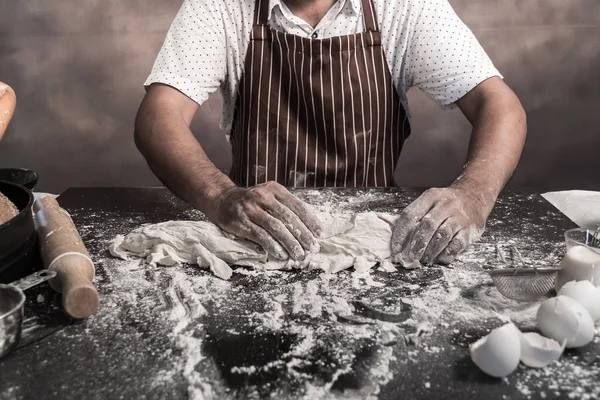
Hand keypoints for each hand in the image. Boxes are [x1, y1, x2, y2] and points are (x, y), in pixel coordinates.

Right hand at [205, 181, 321, 260]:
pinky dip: (273, 246)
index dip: (310, 221)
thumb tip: (306, 227)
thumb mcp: (268, 195)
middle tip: (312, 248)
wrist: (221, 199)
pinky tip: (281, 254)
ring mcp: (251, 209)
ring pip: (276, 228)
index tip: (319, 234)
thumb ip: (284, 206)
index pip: (296, 206)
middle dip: (302, 235)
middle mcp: (263, 196)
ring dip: (290, 243)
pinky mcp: (241, 222)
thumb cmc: (250, 201)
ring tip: (299, 255)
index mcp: (274, 189)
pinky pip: (261, 236)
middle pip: (288, 218)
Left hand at [391, 187, 492, 265]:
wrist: (475, 195)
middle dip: (416, 245)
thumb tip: (400, 240)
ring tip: (424, 260)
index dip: (400, 234)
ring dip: (430, 251)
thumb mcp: (430, 200)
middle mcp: (446, 205)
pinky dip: (446, 254)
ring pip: (442, 236)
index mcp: (431, 196)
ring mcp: (459, 217)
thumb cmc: (447, 203)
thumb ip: (416, 215)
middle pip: (427, 226)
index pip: (410, 215)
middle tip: (410, 258)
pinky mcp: (470, 230)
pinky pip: (457, 244)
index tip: (395, 248)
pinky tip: (440, 258)